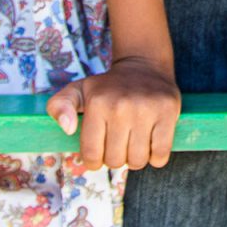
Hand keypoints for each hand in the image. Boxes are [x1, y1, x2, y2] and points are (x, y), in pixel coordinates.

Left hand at [47, 55, 179, 170]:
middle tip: (119, 143)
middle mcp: (120, 106)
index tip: (100, 151)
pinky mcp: (168, 112)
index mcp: (96, 103)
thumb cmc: (107, 87)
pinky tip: (151, 144)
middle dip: (116, 158)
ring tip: (134, 143)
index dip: (94, 161)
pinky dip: (156, 158)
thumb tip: (68, 129)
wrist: (144, 65)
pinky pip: (160, 155)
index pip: (92, 155)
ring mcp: (146, 109)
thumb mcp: (78, 91)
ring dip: (136, 159)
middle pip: (116, 160)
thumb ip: (59, 106)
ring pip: (138, 161)